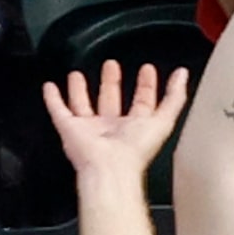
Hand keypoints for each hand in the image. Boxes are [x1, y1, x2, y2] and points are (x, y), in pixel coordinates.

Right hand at [41, 62, 191, 185]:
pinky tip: (50, 87)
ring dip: (80, 89)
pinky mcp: (69, 130)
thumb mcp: (164, 120)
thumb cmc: (136, 151)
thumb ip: (174, 97)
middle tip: (112, 65)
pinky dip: (53, 99)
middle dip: (112, 82)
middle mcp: (112, 128)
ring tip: (78, 74)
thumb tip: (183, 76)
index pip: (142, 102)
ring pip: (83, 105)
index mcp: (136, 127)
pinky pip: (59, 111)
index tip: (147, 70)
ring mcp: (90, 129)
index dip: (146, 86)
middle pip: (111, 100)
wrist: (109, 169)